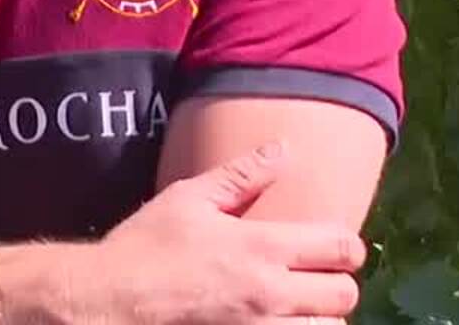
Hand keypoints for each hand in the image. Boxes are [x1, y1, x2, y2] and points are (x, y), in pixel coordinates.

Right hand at [86, 139, 365, 322]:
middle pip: (343, 296)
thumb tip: (284, 150)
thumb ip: (241, 175)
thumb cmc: (145, 247)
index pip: (339, 247)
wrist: (110, 302)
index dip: (348, 245)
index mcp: (259, 247)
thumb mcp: (188, 198)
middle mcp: (269, 295)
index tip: (337, 246)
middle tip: (320, 279)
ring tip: (301, 308)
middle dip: (339, 285)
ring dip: (319, 318)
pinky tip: (277, 322)